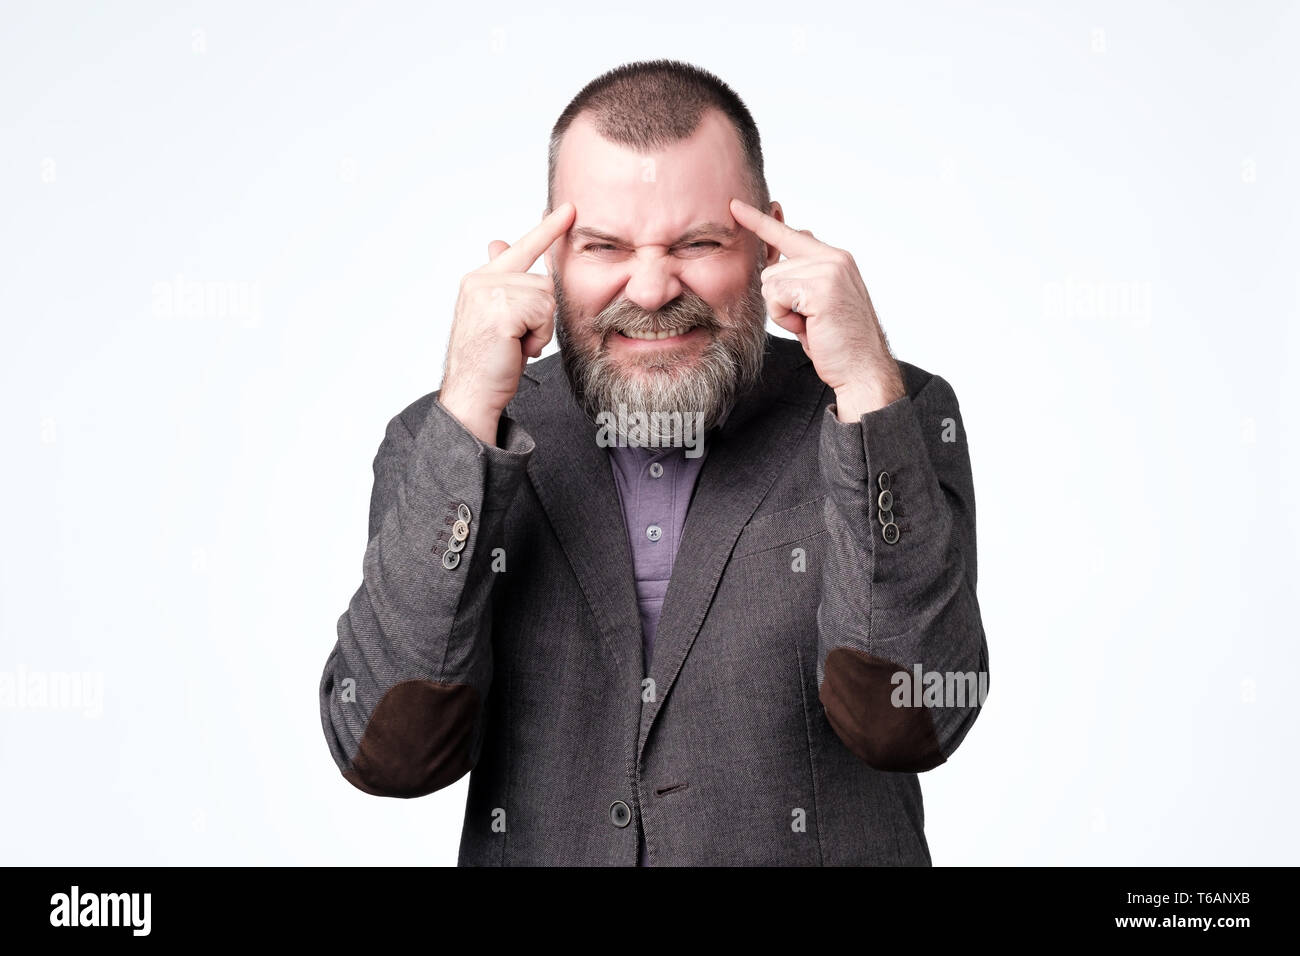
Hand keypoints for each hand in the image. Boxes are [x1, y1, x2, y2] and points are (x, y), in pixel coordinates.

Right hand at [439, 202, 575, 444]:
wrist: (471, 394)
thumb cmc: (488, 362)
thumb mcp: (499, 317)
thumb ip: (504, 283)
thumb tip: (499, 243)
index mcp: (479, 280)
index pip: (520, 248)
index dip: (546, 230)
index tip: (567, 209)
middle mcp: (480, 280)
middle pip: (544, 283)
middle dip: (542, 317)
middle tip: (519, 340)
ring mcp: (488, 292)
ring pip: (547, 298)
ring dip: (541, 328)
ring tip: (516, 345)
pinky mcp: (501, 309)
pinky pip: (544, 313)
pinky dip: (539, 336)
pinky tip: (517, 349)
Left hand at [729, 197, 904, 420]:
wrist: (862, 370)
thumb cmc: (839, 342)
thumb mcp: (818, 302)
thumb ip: (803, 275)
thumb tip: (791, 242)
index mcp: (835, 259)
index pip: (790, 235)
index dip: (760, 221)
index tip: (736, 205)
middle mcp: (834, 258)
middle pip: (772, 269)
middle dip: (781, 302)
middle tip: (810, 321)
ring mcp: (829, 271)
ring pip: (771, 282)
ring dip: (783, 311)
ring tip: (812, 324)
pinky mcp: (821, 288)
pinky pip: (776, 296)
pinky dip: (785, 318)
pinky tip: (810, 327)